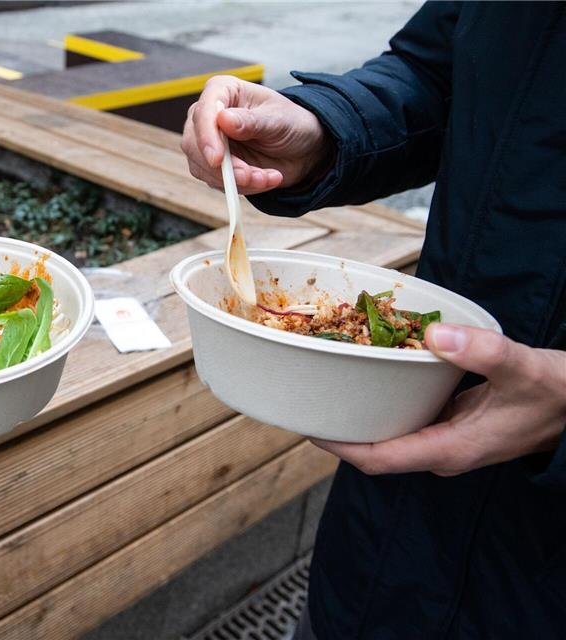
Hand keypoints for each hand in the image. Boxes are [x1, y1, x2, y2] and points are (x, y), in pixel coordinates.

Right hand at [181, 75, 334, 194]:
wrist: (301, 149)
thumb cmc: (291, 124)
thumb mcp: (278, 120)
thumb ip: (251, 121)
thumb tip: (223, 119)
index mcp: (223, 91)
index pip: (203, 111)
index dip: (206, 136)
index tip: (218, 159)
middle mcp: (208, 116)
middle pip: (194, 143)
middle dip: (221, 167)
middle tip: (249, 176)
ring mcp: (207, 142)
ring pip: (202, 167)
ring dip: (235, 180)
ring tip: (266, 178)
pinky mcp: (212, 166)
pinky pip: (215, 182)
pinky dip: (240, 187)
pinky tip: (263, 179)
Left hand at [311, 324, 565, 476]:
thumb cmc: (560, 394)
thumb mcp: (524, 369)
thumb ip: (482, 352)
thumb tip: (434, 335)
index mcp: (448, 449)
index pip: (377, 459)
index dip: (338, 447)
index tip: (306, 427)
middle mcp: (440, 450)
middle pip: (375, 448)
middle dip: (339, 429)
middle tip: (306, 399)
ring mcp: (446, 438)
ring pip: (390, 432)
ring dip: (360, 414)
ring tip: (327, 384)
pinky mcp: (454, 423)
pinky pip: (408, 417)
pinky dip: (386, 400)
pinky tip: (372, 373)